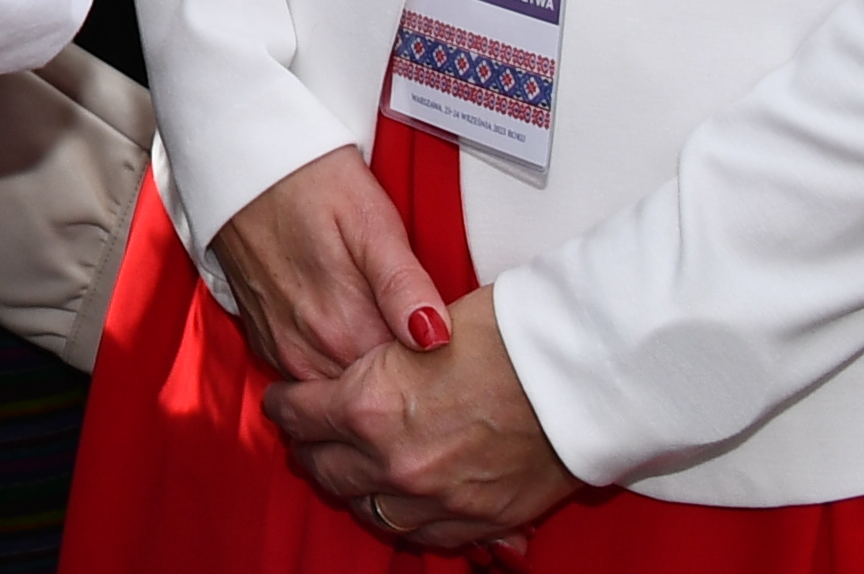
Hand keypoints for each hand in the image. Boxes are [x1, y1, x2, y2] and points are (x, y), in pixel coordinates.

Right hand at [206, 146, 445, 386]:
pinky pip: (310, 376)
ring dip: (367, 371)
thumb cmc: (313, 182)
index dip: (433, 370)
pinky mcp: (266, 343)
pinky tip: (348, 326)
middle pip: (372, 392)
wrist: (243, 164)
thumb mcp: (372, 222)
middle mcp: (310, 351)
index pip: (405, 384)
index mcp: (345, 328)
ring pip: (341, 388)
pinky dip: (333, 362)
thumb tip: (436, 338)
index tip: (444, 344)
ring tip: (387, 329)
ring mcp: (283, 351)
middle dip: (402, 377)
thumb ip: (404, 286)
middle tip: (422, 335)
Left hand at [269, 285, 578, 551]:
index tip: (284, 400)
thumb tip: (358, 372)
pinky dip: (404, 518)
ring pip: (367, 509)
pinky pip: (420, 535)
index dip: (286, 404)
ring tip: (350, 471)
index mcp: (369, 406)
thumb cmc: (507, 333)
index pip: (299, 415)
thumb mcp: (421, 328)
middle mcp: (393, 461)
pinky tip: (400, 501)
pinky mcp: (476, 521)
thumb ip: (379, 364)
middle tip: (308, 438)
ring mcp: (435, 499)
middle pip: (325, 469)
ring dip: (353, 488)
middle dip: (311, 449)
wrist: (578, 373)